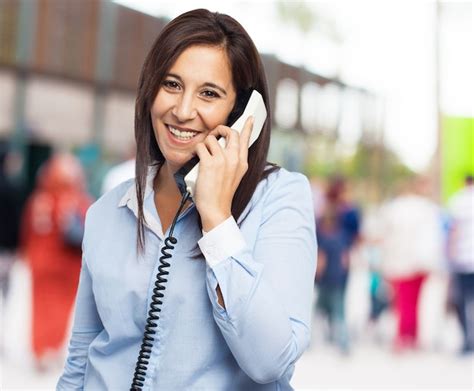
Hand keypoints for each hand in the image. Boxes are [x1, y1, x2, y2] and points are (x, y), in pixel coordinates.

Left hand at [194, 116, 253, 231]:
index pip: (246, 139)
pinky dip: (196, 151)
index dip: (248, 126)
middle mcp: (235, 159)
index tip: (250, 118)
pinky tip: (197, 160)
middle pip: (230, 132)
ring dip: (204, 144)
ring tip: (203, 155)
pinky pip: (200, 146)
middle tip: (215, 134)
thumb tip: (225, 146)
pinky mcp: (209, 163)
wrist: (216, 209)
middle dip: (220, 129)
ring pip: (211, 138)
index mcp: (242, 162)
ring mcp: (223, 160)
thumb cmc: (222, 194)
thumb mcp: (235, 176)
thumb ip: (233, 161)